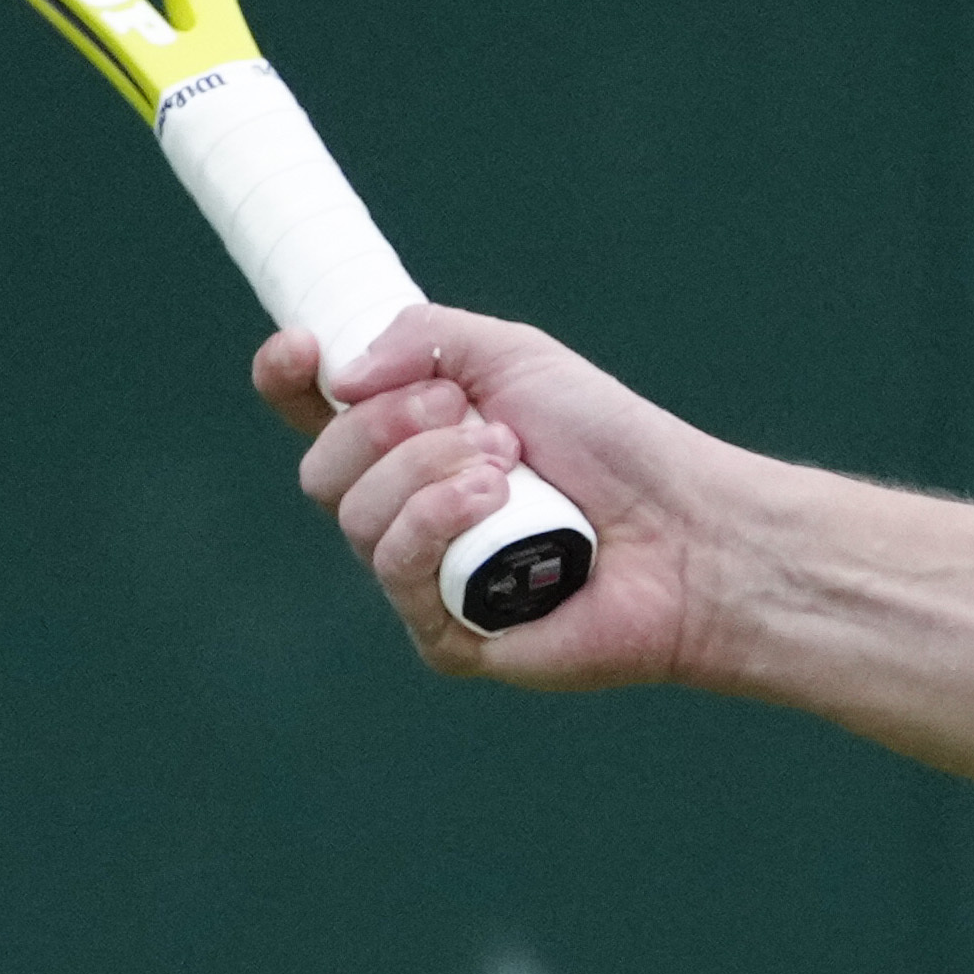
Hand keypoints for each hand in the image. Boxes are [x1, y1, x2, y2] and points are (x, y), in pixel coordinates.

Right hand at [255, 306, 726, 688]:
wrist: (686, 526)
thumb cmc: (615, 446)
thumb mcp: (517, 356)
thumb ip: (422, 338)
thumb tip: (338, 377)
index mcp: (412, 445)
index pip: (315, 417)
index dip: (288, 381)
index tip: (304, 350)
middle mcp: (408, 514)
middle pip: (324, 470)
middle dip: (391, 427)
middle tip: (482, 420)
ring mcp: (423, 579)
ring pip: (354, 516)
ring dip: (427, 470)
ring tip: (509, 463)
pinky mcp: (447, 635)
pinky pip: (395, 571)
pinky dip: (438, 522)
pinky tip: (496, 503)